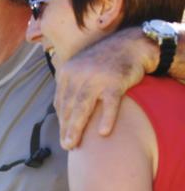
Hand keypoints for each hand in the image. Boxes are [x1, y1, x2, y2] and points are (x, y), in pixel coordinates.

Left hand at [54, 27, 155, 149]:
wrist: (131, 44)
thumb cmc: (104, 62)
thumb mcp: (81, 68)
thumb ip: (70, 86)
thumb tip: (59, 112)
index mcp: (67, 72)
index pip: (61, 101)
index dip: (61, 120)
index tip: (63, 134)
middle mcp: (79, 73)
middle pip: (69, 106)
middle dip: (66, 128)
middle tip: (66, 146)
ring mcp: (97, 77)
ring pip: (83, 106)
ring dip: (76, 128)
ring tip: (72, 145)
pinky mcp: (116, 80)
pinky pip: (109, 103)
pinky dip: (106, 118)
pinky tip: (102, 133)